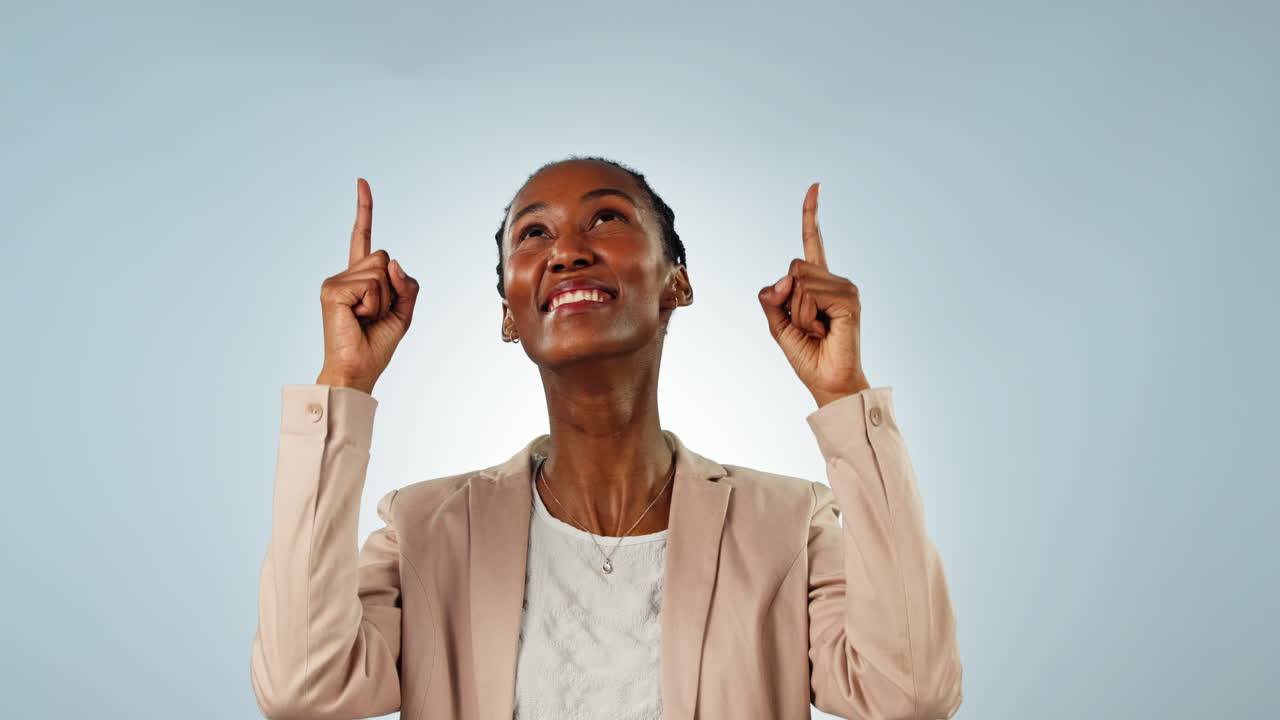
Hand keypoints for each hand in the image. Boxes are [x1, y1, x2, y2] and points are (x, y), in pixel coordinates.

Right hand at [316, 178, 419, 393]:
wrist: (357, 370)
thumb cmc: (376, 344)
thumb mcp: (403, 312)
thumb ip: (405, 284)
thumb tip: (391, 259)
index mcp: (358, 279)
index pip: (362, 238)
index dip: (364, 210)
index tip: (362, 181)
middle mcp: (343, 275)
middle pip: (385, 258)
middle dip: (392, 289)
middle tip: (374, 316)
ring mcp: (335, 281)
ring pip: (380, 271)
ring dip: (384, 300)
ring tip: (365, 319)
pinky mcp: (332, 290)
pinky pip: (372, 285)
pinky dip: (374, 305)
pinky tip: (358, 319)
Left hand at [758, 183, 869, 407]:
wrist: (828, 381)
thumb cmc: (807, 355)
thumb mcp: (778, 324)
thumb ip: (772, 297)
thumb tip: (784, 278)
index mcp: (819, 283)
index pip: (812, 243)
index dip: (811, 215)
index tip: (815, 186)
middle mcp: (835, 281)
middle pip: (794, 266)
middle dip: (788, 300)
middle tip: (807, 326)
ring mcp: (845, 289)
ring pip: (799, 281)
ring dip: (797, 313)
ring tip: (817, 330)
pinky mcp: (850, 300)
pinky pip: (809, 296)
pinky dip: (806, 318)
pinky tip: (825, 331)